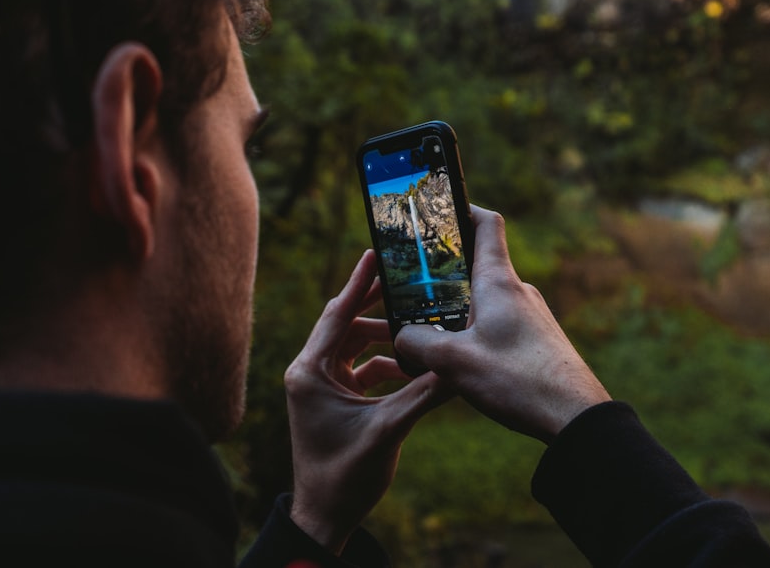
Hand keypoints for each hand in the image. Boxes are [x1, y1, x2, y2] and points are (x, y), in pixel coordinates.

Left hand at [285, 250, 450, 553]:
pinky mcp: (333, 399)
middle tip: (406, 281)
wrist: (326, 516)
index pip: (337, 314)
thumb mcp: (388, 430)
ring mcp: (321, 386)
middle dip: (377, 305)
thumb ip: (424, 394)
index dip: (359, 283)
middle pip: (346, 324)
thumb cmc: (345, 476)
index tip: (376, 252)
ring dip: (385, 338)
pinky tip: (413, 365)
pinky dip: (385, 364)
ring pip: (355, 346)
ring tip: (417, 324)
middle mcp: (310, 372)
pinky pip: (360, 369)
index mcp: (310, 372)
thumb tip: (459, 366)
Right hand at [395, 206, 610, 443]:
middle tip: (414, 286)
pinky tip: (463, 361)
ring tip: (432, 332)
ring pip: (487, 302)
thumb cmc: (517, 380)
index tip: (441, 207)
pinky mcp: (537, 341)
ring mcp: (531, 317)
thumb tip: (404, 336)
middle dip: (446, 274)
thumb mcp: (453, 362)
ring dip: (459, 311)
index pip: (486, 224)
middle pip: (478, 267)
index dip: (463, 209)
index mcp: (498, 282)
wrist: (576, 417)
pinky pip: (500, 326)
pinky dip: (477, 333)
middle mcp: (518, 292)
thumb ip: (418, 341)